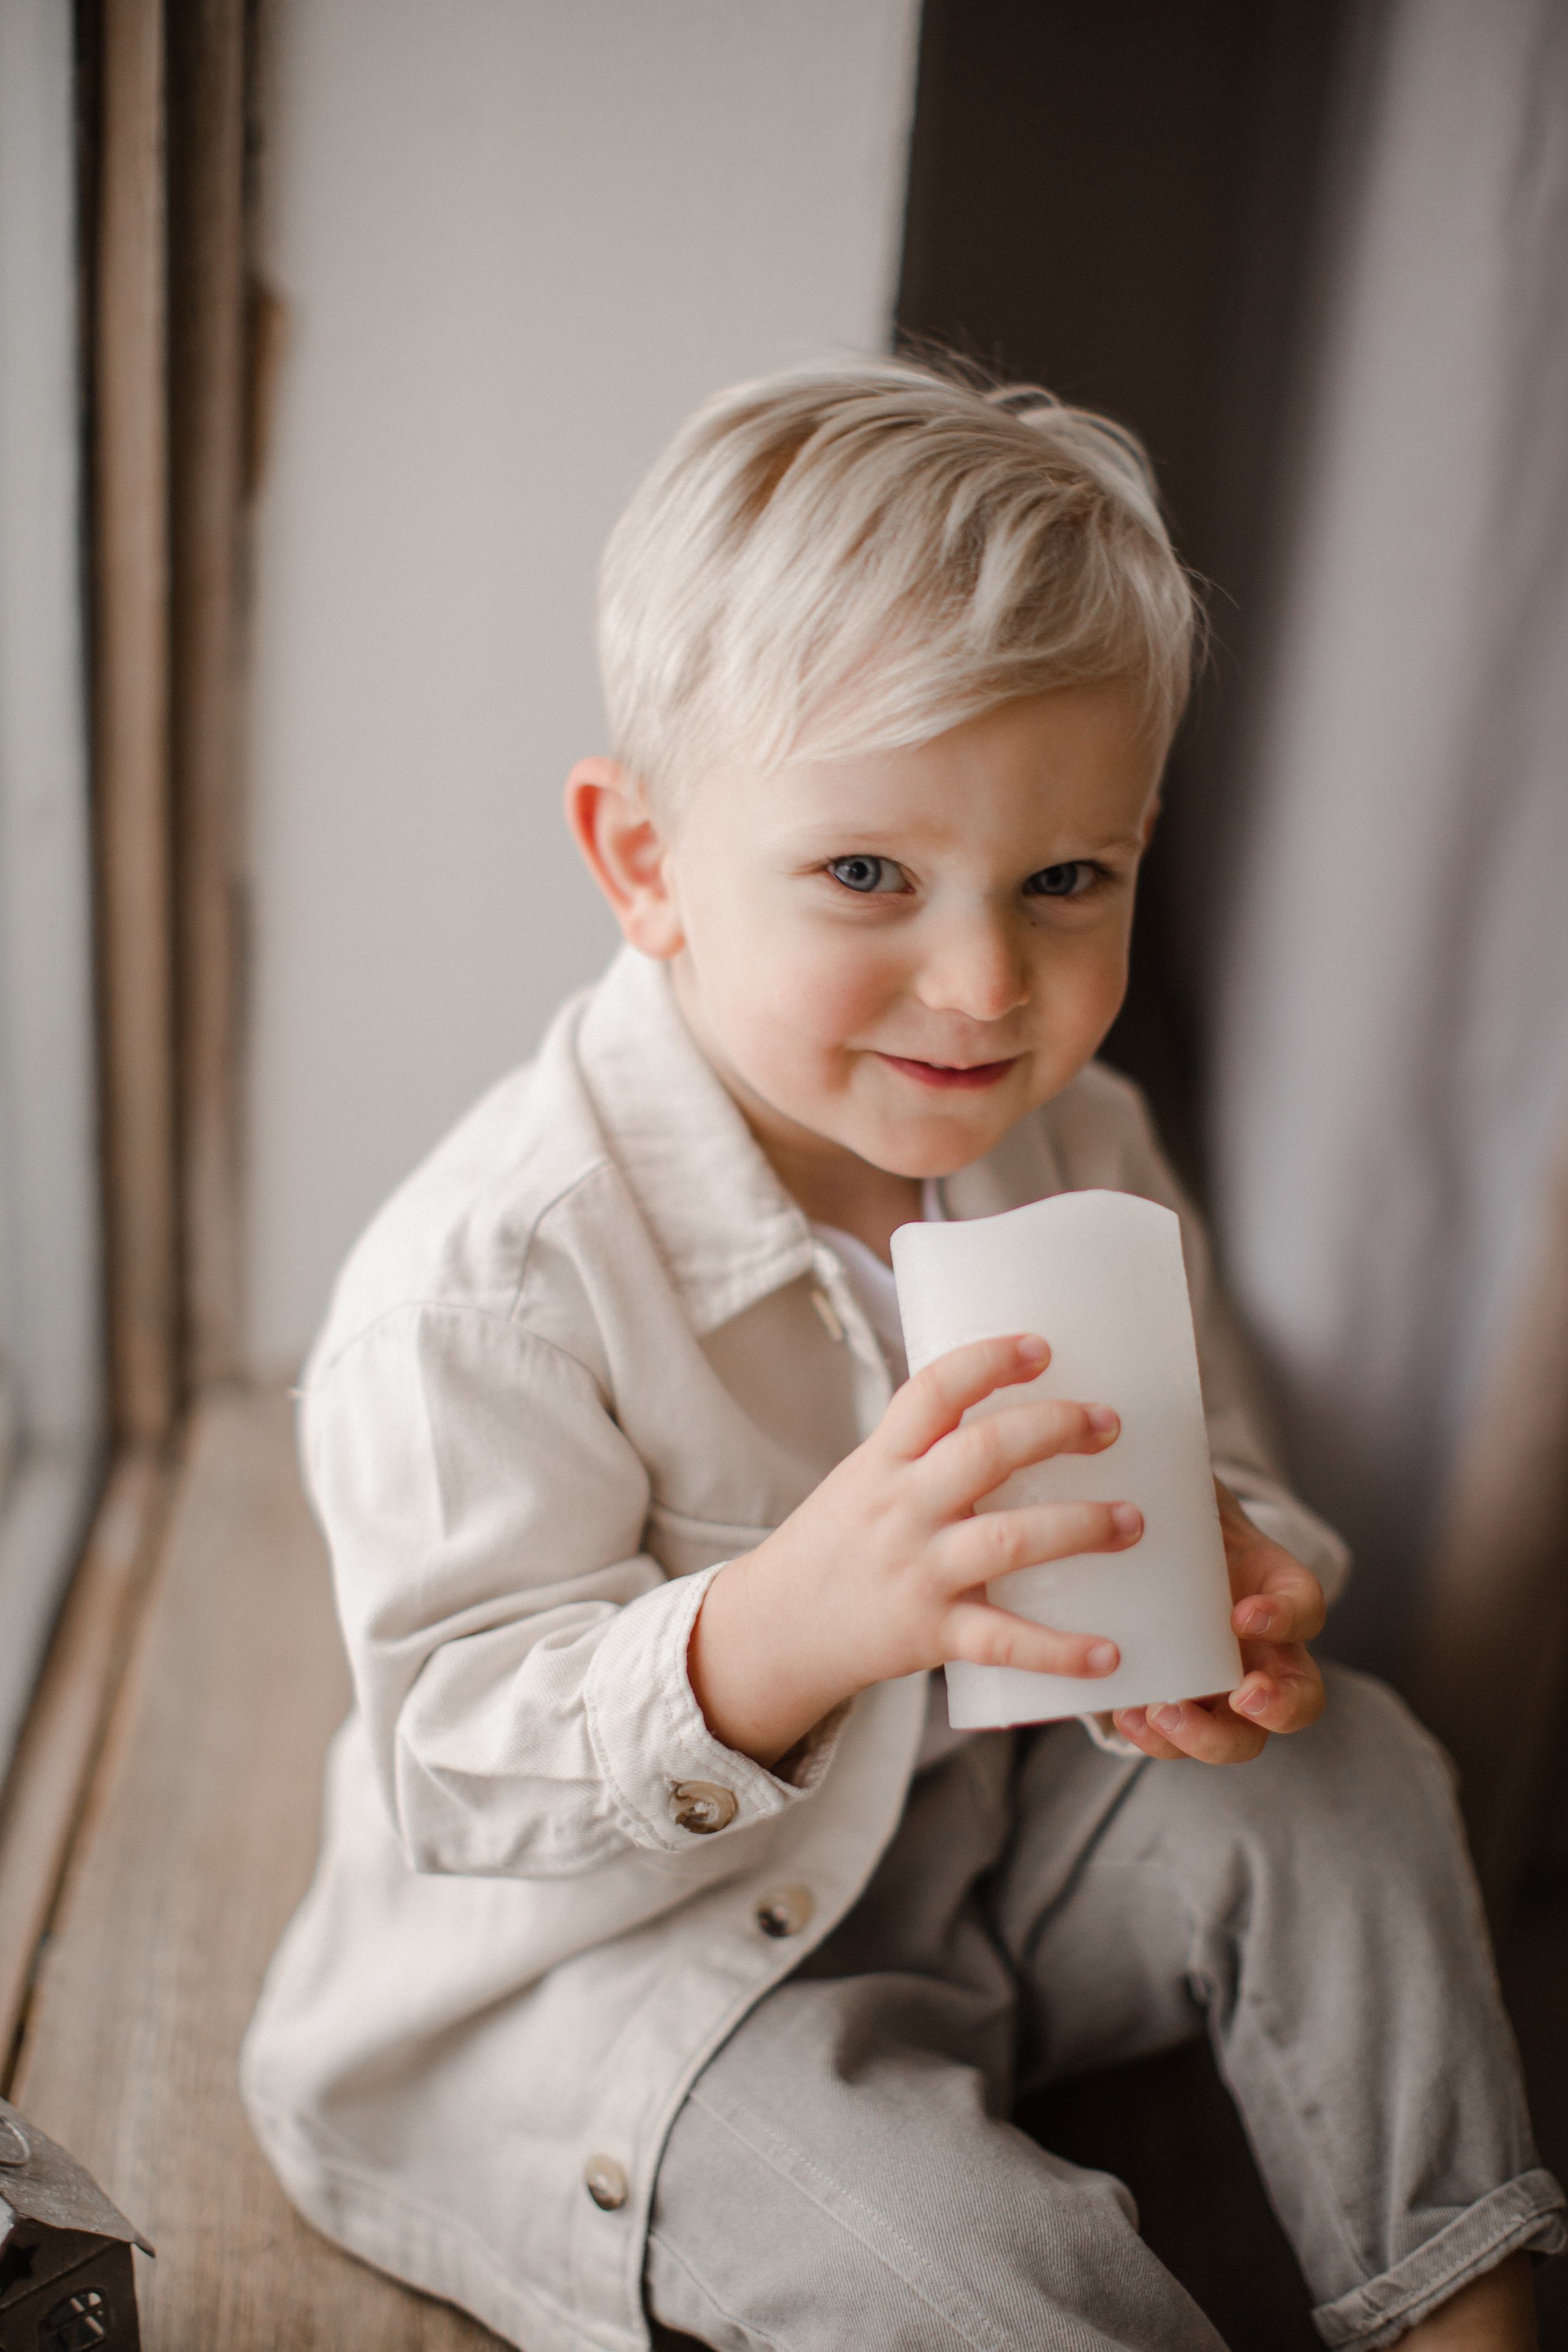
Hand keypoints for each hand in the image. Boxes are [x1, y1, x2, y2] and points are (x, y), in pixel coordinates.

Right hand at [688, 1333, 1138, 1765]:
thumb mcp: (866, 1478)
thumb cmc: (839, 1543)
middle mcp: (900, 1508)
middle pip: (982, 1453)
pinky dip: (1059, 1651)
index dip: (989, 1360)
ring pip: (1006, 1541)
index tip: (1042, 1346)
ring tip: (1133, 1521)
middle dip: (1054, 1430)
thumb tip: (1020, 1407)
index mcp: (883, 1459)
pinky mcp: (930, 1633)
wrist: (775, 1629)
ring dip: (1079, 1527)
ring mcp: (916, 1571)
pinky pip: (1003, 1641)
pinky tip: (1109, 1652)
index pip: (933, 1391)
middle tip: (1109, 1424)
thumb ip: (927, 1449)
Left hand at [1111, 1479, 1325, 1762]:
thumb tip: (1135, 1421)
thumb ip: (1173, 1463)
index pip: (1304, 1604)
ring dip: (1205, 1737)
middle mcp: (1262, 1645)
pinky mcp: (1178, 1700)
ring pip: (1241, 1736)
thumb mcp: (1185, 1481)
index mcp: (1273, 1585)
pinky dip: (1155, 1737)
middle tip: (1241, 1696)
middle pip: (1298, 1698)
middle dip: (1277, 1706)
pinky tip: (1124, 1714)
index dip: (1285, 1615)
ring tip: (1157, 1714)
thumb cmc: (1172, 1505)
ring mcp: (1222, 1681)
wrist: (1141, 1534)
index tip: (1243, 1613)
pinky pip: (1179, 1738)